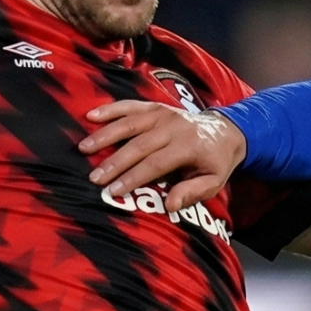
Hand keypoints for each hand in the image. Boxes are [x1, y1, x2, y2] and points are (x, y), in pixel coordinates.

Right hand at [80, 100, 246, 210]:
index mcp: (188, 146)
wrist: (226, 131)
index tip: (114, 191)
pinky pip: (130, 106)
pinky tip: (90, 115)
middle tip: (94, 177)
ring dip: (105, 135)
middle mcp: (174, 127)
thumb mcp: (213, 182)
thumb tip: (170, 205)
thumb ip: (192, 192)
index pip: (156, 163)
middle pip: (139, 145)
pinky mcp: (155, 107)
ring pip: (130, 123)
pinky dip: (110, 109)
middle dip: (115, 162)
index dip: (134, 177)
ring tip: (84, 148)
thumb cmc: (215, 163)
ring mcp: (163, 114)